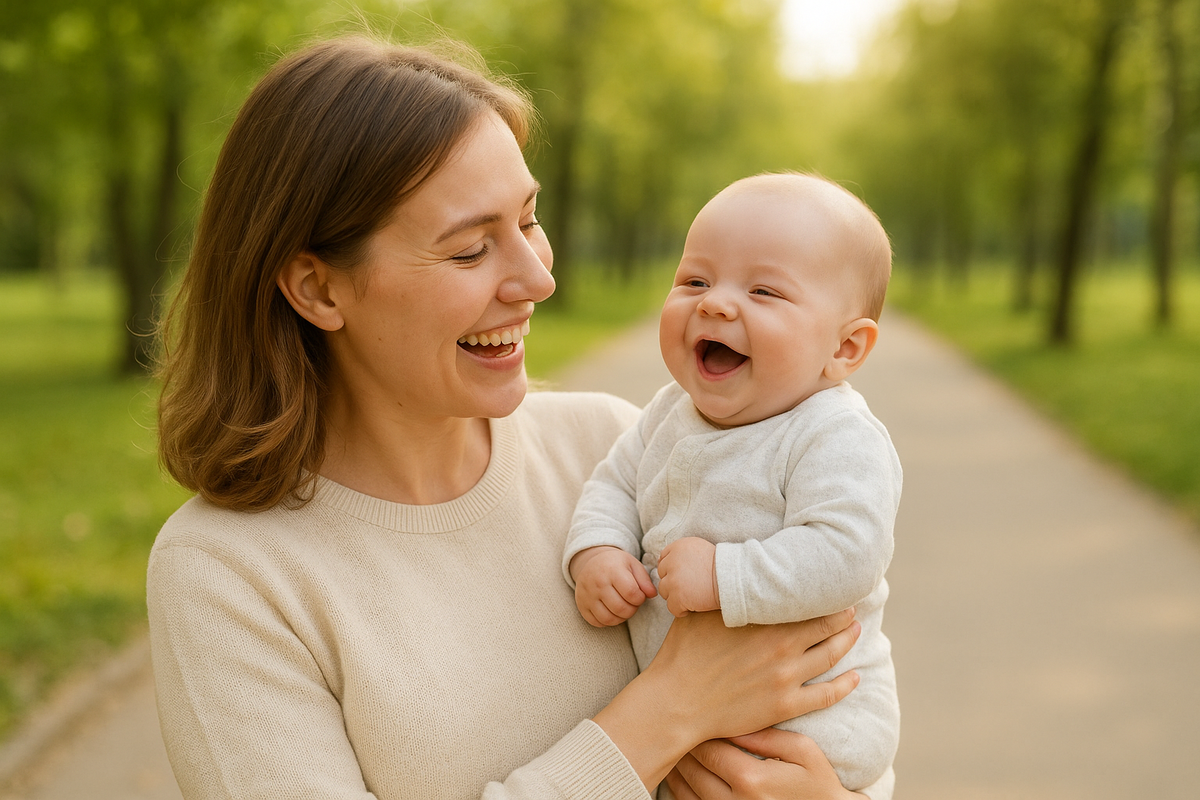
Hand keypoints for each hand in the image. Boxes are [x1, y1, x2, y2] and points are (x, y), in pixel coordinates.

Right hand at [569, 546, 656, 626]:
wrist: (590, 562)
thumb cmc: (616, 564)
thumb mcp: (632, 564)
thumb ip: (644, 580)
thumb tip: (652, 595)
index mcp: (612, 570)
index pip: (631, 593)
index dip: (640, 598)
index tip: (639, 595)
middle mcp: (597, 583)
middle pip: (621, 609)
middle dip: (632, 610)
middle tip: (632, 603)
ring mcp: (587, 596)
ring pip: (608, 619)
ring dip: (621, 618)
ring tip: (624, 608)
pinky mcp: (581, 606)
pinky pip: (597, 623)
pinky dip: (607, 622)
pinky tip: (612, 612)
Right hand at [594, 608, 860, 789]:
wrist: (677, 701)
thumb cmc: (683, 654)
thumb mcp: (701, 612)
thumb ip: (722, 593)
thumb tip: (727, 571)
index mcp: (762, 618)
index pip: (803, 598)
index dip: (821, 591)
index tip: (830, 583)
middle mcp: (780, 643)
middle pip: (826, 624)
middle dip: (843, 613)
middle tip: (852, 605)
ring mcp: (786, 675)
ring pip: (831, 654)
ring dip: (848, 641)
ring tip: (856, 631)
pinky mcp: (785, 705)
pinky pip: (826, 694)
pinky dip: (846, 684)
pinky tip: (855, 676)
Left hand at [657, 537, 718, 616]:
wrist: (732, 579)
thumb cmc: (721, 565)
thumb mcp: (699, 548)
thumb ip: (682, 553)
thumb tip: (669, 563)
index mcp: (678, 547)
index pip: (663, 559)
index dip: (672, 569)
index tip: (683, 576)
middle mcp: (672, 562)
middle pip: (663, 576)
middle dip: (673, 582)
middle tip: (689, 587)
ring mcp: (673, 580)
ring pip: (665, 591)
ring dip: (675, 596)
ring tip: (691, 597)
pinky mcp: (677, 597)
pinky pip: (672, 607)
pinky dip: (680, 610)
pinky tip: (691, 608)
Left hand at [665, 728, 862, 799]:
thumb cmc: (818, 783)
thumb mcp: (803, 751)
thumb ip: (766, 736)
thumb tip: (735, 721)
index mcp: (751, 779)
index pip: (708, 748)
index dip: (697, 730)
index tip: (693, 713)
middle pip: (691, 770)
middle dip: (683, 746)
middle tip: (677, 724)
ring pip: (685, 792)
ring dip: (677, 768)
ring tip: (674, 746)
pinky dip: (680, 791)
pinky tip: (681, 775)